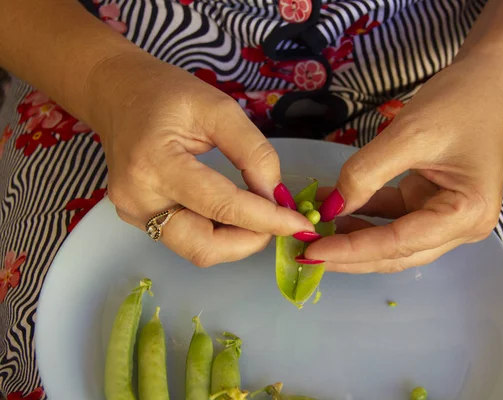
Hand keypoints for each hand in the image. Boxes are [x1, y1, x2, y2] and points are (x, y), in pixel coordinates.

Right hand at [88, 54, 313, 266]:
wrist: (117, 93)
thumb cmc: (167, 93)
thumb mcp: (218, 108)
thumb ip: (253, 152)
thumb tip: (275, 195)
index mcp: (155, 164)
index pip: (221, 206)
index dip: (266, 219)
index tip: (299, 223)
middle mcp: (138, 198)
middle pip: (203, 247)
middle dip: (249, 241)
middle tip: (277, 221)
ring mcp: (134, 213)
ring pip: (196, 250)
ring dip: (235, 241)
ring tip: (257, 214)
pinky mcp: (137, 218)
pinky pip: (186, 238)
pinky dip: (217, 232)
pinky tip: (231, 212)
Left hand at [305, 59, 502, 272]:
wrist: (486, 77)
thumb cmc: (459, 101)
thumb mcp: (409, 135)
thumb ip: (366, 174)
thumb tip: (331, 207)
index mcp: (467, 214)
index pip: (399, 243)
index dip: (353, 250)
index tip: (313, 251)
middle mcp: (460, 225)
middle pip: (396, 252)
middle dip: (351, 253)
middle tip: (307, 252)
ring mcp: (445, 216)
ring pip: (391, 239)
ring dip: (353, 237)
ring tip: (315, 231)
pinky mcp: (429, 202)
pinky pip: (391, 217)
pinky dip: (363, 215)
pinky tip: (333, 208)